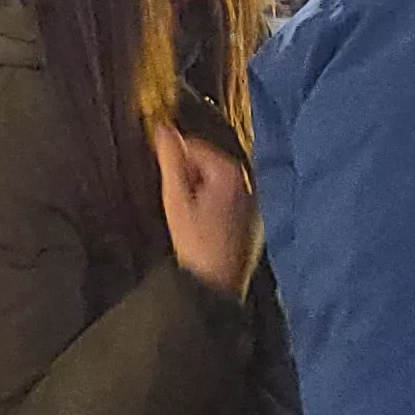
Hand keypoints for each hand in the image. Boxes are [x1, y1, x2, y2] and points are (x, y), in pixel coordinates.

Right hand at [154, 123, 258, 295]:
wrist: (216, 285)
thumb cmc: (194, 242)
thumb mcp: (176, 198)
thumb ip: (170, 160)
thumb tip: (162, 128)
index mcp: (230, 173)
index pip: (195, 147)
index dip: (174, 156)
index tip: (160, 169)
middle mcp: (248, 184)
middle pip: (209, 166)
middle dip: (189, 176)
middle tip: (174, 199)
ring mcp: (254, 206)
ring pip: (220, 186)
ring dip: (201, 193)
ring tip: (186, 216)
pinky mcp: (254, 225)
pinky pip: (231, 205)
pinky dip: (215, 209)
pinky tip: (202, 228)